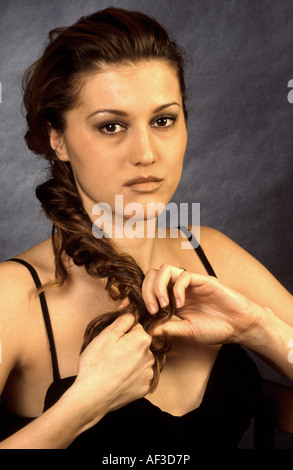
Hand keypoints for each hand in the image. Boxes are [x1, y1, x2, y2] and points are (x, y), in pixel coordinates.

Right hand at [73, 314, 153, 423]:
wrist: (91, 396)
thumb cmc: (96, 364)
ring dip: (131, 361)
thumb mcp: (106, 335)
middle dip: (128, 346)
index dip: (122, 333)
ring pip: (140, 360)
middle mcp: (150, 356)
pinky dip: (132, 376)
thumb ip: (123, 320)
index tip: (112, 341)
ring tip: (114, 368)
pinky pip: (140, 376)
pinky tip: (119, 379)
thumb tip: (133, 313)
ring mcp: (149, 374)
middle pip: (140, 344)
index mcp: (142, 340)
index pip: (136, 328)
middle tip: (110, 355)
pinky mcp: (145, 388)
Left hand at [142, 264, 262, 344]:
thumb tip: (149, 331)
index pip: (149, 288)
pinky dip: (178, 289)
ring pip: (165, 269)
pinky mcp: (202, 280)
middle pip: (153, 275)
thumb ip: (170, 328)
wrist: (240, 326)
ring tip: (163, 305)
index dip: (142, 297)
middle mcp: (179, 288)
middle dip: (147, 290)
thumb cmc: (216, 329)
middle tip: (153, 309)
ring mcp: (190, 283)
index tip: (144, 314)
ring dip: (159, 286)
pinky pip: (184, 276)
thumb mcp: (188, 332)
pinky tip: (181, 305)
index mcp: (172, 299)